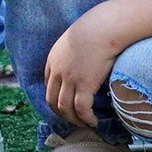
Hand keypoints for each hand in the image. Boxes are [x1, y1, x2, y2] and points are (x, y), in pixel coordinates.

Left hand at [42, 9, 121, 129]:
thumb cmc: (95, 28)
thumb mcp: (75, 39)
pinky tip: (93, 121)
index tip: (65, 102)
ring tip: (83, 123)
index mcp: (53, 59)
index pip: (49, 85)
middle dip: (61, 113)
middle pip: (52, 100)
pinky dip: (86, 118)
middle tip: (72, 118)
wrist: (103, 27)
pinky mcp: (84, 86)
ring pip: (65, 108)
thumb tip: (82, 60)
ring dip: (73, 119)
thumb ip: (72, 51)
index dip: (56, 96)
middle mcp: (57, 72)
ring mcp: (69, 80)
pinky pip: (82, 109)